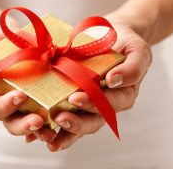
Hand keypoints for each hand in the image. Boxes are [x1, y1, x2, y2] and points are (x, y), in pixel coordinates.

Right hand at [0, 26, 56, 141]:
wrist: (2, 36)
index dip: (7, 106)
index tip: (19, 95)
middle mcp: (9, 106)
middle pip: (16, 123)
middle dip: (27, 125)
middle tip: (38, 121)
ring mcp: (27, 101)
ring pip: (34, 121)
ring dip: (44, 128)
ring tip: (54, 129)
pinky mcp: (42, 93)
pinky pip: (50, 106)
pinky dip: (58, 112)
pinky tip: (67, 112)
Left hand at [45, 21, 152, 151]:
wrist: (110, 36)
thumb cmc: (126, 44)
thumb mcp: (138, 52)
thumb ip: (133, 67)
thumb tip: (114, 80)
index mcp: (122, 96)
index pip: (108, 105)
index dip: (92, 104)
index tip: (75, 98)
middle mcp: (105, 105)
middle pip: (92, 122)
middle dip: (75, 123)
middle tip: (59, 118)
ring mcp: (88, 105)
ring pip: (76, 125)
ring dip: (61, 133)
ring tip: (45, 135)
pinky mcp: (73, 102)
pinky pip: (64, 116)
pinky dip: (50, 128)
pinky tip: (34, 135)